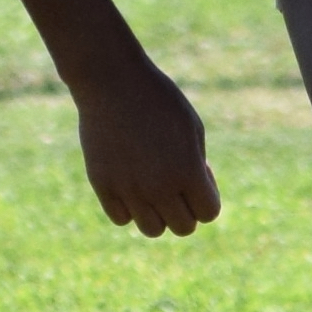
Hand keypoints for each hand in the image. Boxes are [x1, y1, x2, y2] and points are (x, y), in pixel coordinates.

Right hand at [71, 57, 219, 235]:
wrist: (112, 82)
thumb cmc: (159, 99)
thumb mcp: (192, 129)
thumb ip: (196, 167)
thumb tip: (190, 196)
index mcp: (187, 171)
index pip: (209, 213)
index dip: (207, 196)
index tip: (197, 172)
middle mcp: (158, 187)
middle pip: (183, 227)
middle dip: (185, 208)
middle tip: (175, 180)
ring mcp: (128, 189)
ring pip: (152, 229)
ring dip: (158, 214)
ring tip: (152, 186)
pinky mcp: (102, 185)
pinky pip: (122, 218)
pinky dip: (129, 208)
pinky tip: (129, 183)